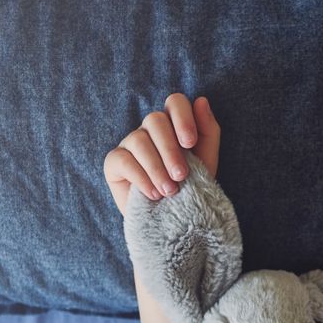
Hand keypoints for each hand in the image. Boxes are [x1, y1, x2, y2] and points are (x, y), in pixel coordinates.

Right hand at [103, 93, 220, 216]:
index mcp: (174, 124)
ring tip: (170, 191)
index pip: (175, 102)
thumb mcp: (207, 160)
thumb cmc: (192, 188)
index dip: (182, 117)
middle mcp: (150, 130)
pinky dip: (141, 178)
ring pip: (139, 139)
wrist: (175, 222)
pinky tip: (153, 195)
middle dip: (170, 149)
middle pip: (155, 120)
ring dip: (157, 168)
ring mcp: (130, 144)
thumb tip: (201, 100)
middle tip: (181, 176)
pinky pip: (124, 160)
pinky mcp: (114, 162)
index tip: (190, 143)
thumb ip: (208, 131)